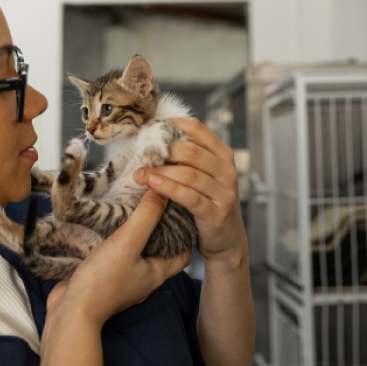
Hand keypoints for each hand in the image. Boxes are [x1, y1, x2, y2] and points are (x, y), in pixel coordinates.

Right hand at [45, 189, 190, 329]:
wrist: (71, 311)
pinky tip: (104, 230)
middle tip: (152, 206)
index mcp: (155, 274)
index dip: (185, 235)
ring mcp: (121, 281)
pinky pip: (113, 259)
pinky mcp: (101, 280)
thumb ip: (147, 216)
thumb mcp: (128, 241)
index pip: (182, 255)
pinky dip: (112, 244)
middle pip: (158, 252)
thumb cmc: (103, 281)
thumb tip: (163, 190)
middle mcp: (141, 279)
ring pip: (134, 254)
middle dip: (157, 230)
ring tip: (129, 212)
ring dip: (132, 236)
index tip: (178, 213)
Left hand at [133, 118, 247, 269]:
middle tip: (140, 155)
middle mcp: (227, 171)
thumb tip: (153, 140)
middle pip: (191, 151)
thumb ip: (188, 159)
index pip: (198, 129)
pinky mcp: (216, 214)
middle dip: (162, 152)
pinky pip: (190, 198)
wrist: (226, 239)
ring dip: (160, 172)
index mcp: (223, 155)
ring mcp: (224, 193)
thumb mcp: (204, 176)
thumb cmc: (208, 203)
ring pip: (189, 175)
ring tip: (139, 174)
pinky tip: (153, 186)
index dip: (172, 125)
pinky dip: (170, 189)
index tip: (150, 128)